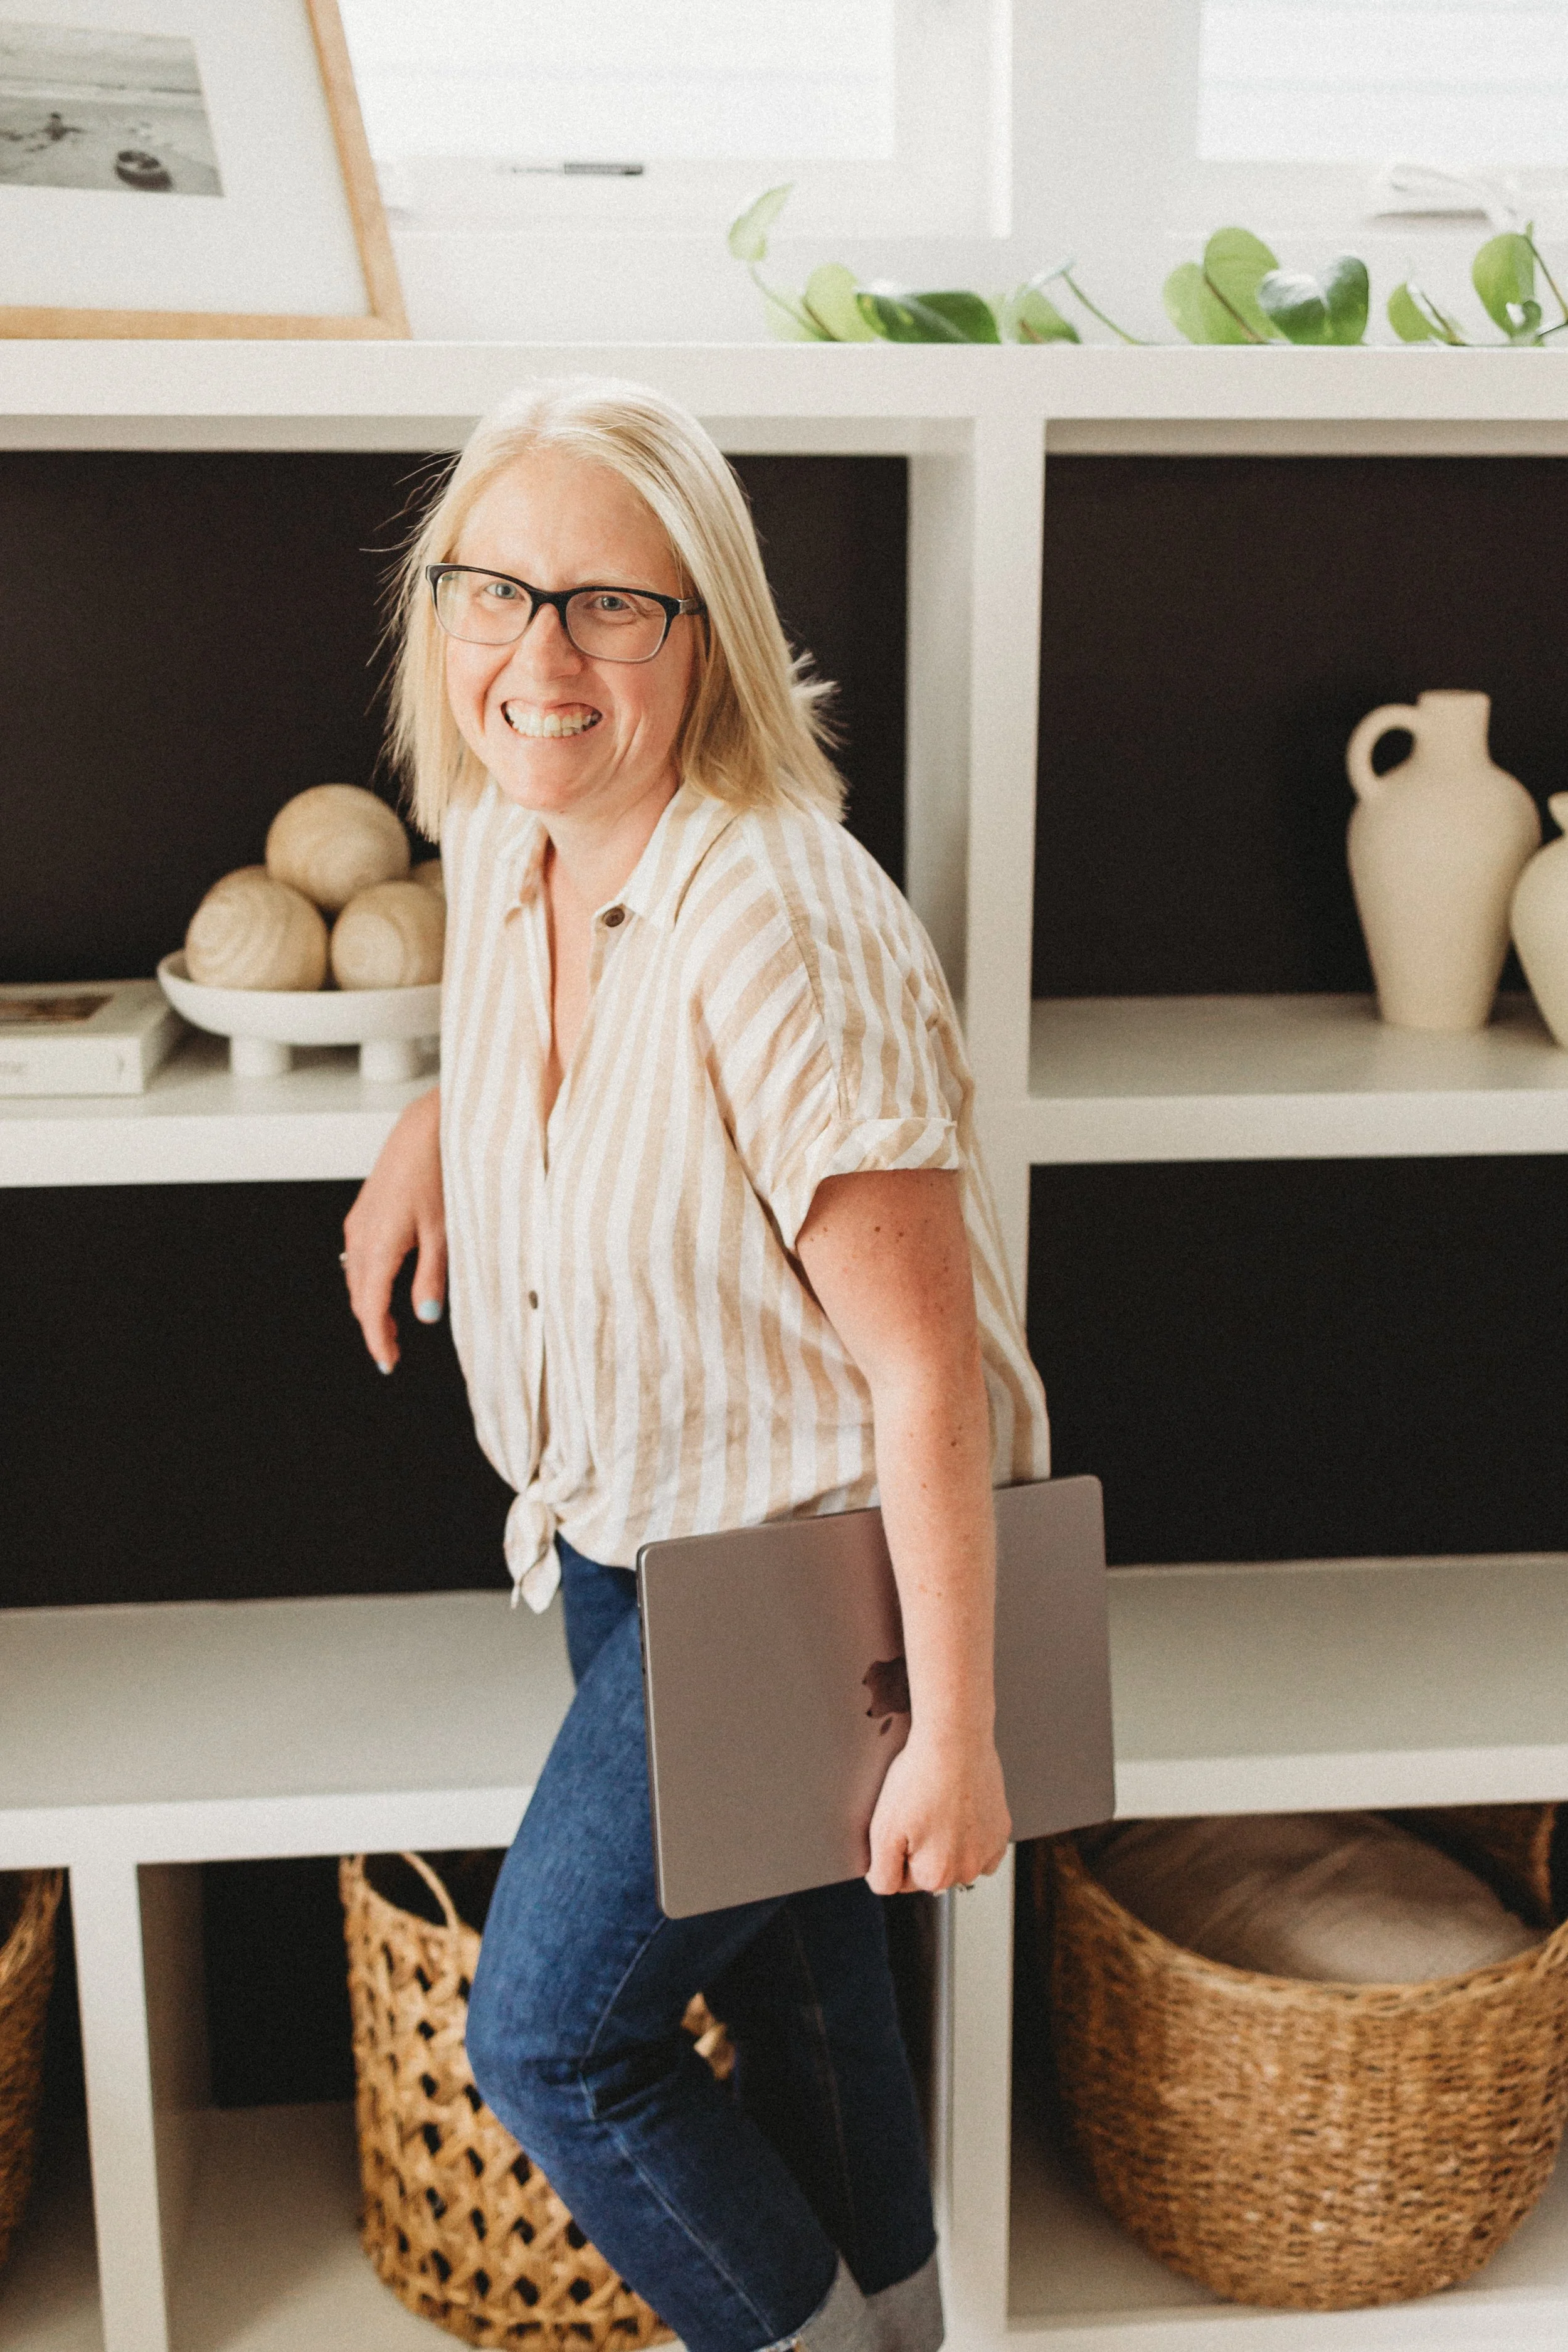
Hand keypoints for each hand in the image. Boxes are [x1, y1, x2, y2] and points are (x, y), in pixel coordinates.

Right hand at [341, 1087, 444, 1371]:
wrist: (426, 1129)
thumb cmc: (439, 1174)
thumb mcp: (443, 1232)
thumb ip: (432, 1276)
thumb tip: (426, 1316)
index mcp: (379, 1246)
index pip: (370, 1307)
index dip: (377, 1339)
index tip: (388, 1363)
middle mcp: (361, 1236)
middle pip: (359, 1296)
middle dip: (373, 1326)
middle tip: (391, 1352)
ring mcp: (359, 1222)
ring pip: (357, 1276)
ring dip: (370, 1303)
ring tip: (390, 1325)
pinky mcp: (364, 1211)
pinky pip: (359, 1256)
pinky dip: (369, 1279)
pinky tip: (385, 1283)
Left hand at [865, 1724, 1010, 1895]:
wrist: (955, 1739)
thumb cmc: (919, 1778)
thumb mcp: (883, 1829)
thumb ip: (882, 1873)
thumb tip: (885, 1886)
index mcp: (936, 1876)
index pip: (902, 1880)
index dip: (896, 1850)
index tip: (902, 1822)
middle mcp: (967, 1871)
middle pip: (932, 1871)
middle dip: (921, 1848)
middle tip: (920, 1811)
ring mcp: (988, 1851)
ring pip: (956, 1858)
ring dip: (948, 1841)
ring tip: (940, 1806)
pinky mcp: (1002, 1830)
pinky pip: (980, 1845)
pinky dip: (970, 1833)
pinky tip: (961, 1808)